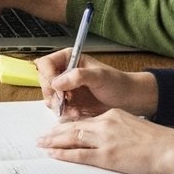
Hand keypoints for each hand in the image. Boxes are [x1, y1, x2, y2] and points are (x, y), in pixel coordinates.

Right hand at [38, 51, 159, 118]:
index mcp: (69, 59)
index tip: (57, 87)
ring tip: (74, 110)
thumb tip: (57, 82)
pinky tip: (77, 114)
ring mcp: (66, 89)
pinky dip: (65, 113)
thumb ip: (78, 76)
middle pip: (44, 82)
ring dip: (59, 106)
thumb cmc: (118, 83)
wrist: (129, 100)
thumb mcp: (99, 76)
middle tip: (64, 101)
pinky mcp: (70, 103)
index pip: (46, 64)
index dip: (48, 75)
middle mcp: (64, 73)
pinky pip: (58, 109)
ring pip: (49, 98)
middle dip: (53, 94)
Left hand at [38, 107, 173, 173]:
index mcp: (112, 115)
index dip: (68, 124)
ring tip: (42, 143)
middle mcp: (105, 124)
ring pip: (72, 138)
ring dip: (54, 141)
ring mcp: (104, 140)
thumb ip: (117, 128)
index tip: (58, 128)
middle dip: (55, 132)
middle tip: (42, 136)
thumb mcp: (134, 126)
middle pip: (73, 126)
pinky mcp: (107, 156)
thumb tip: (108, 136)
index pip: (84, 119)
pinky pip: (79, 154)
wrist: (170, 149)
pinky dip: (63, 154)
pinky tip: (53, 154)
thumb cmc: (158, 141)